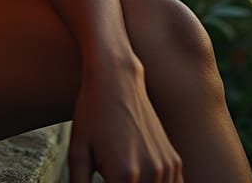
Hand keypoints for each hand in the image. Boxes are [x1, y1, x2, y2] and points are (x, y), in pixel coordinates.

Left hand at [68, 57, 182, 182]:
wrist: (116, 80)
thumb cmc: (92, 113)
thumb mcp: (78, 151)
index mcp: (123, 175)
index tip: (104, 182)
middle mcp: (149, 175)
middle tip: (110, 177)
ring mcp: (166, 168)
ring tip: (124, 176)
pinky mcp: (173, 161)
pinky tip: (140, 178)